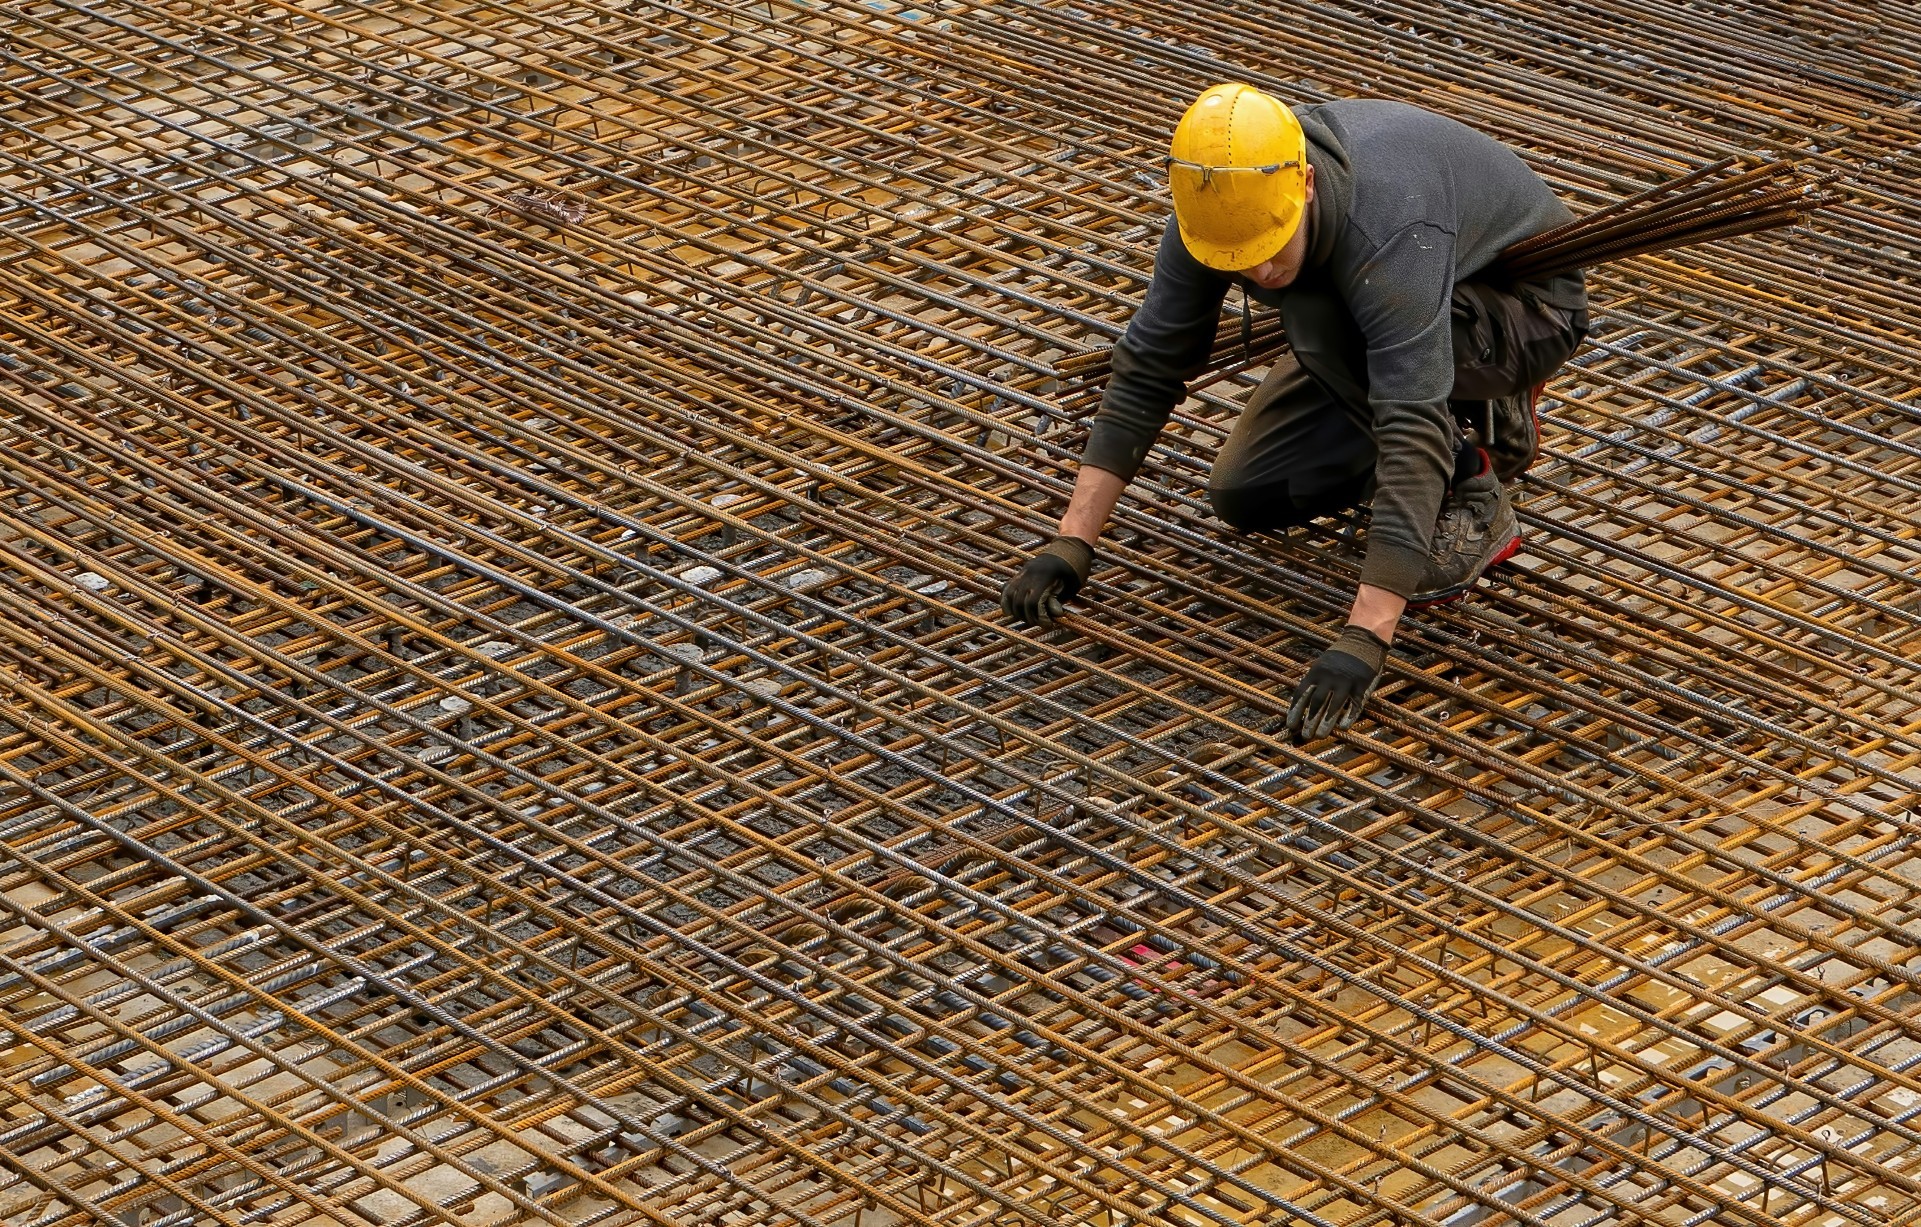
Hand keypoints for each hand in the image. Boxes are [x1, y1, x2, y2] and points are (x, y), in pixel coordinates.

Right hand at [1000, 537, 1093, 627]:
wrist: (1071, 546)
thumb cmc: (1076, 568)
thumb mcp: (1072, 585)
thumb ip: (1060, 599)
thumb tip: (1055, 614)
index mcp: (1045, 575)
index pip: (1032, 602)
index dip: (1037, 616)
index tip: (1047, 624)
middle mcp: (1031, 572)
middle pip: (1019, 601)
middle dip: (1026, 616)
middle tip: (1036, 622)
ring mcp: (1024, 570)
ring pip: (1010, 594)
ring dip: (1015, 610)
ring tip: (1025, 618)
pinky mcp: (1022, 571)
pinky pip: (1008, 587)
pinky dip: (1006, 600)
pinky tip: (1009, 611)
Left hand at [1280, 625, 1388, 741]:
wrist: (1363, 641)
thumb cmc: (1340, 656)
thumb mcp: (1321, 664)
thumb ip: (1313, 680)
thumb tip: (1300, 701)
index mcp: (1316, 672)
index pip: (1301, 695)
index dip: (1295, 711)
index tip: (1291, 725)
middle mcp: (1329, 678)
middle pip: (1316, 703)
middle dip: (1309, 721)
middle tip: (1305, 736)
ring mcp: (1346, 682)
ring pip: (1333, 707)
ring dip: (1325, 723)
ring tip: (1320, 736)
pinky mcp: (1362, 686)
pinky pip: (1354, 705)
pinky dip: (1348, 717)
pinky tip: (1342, 728)